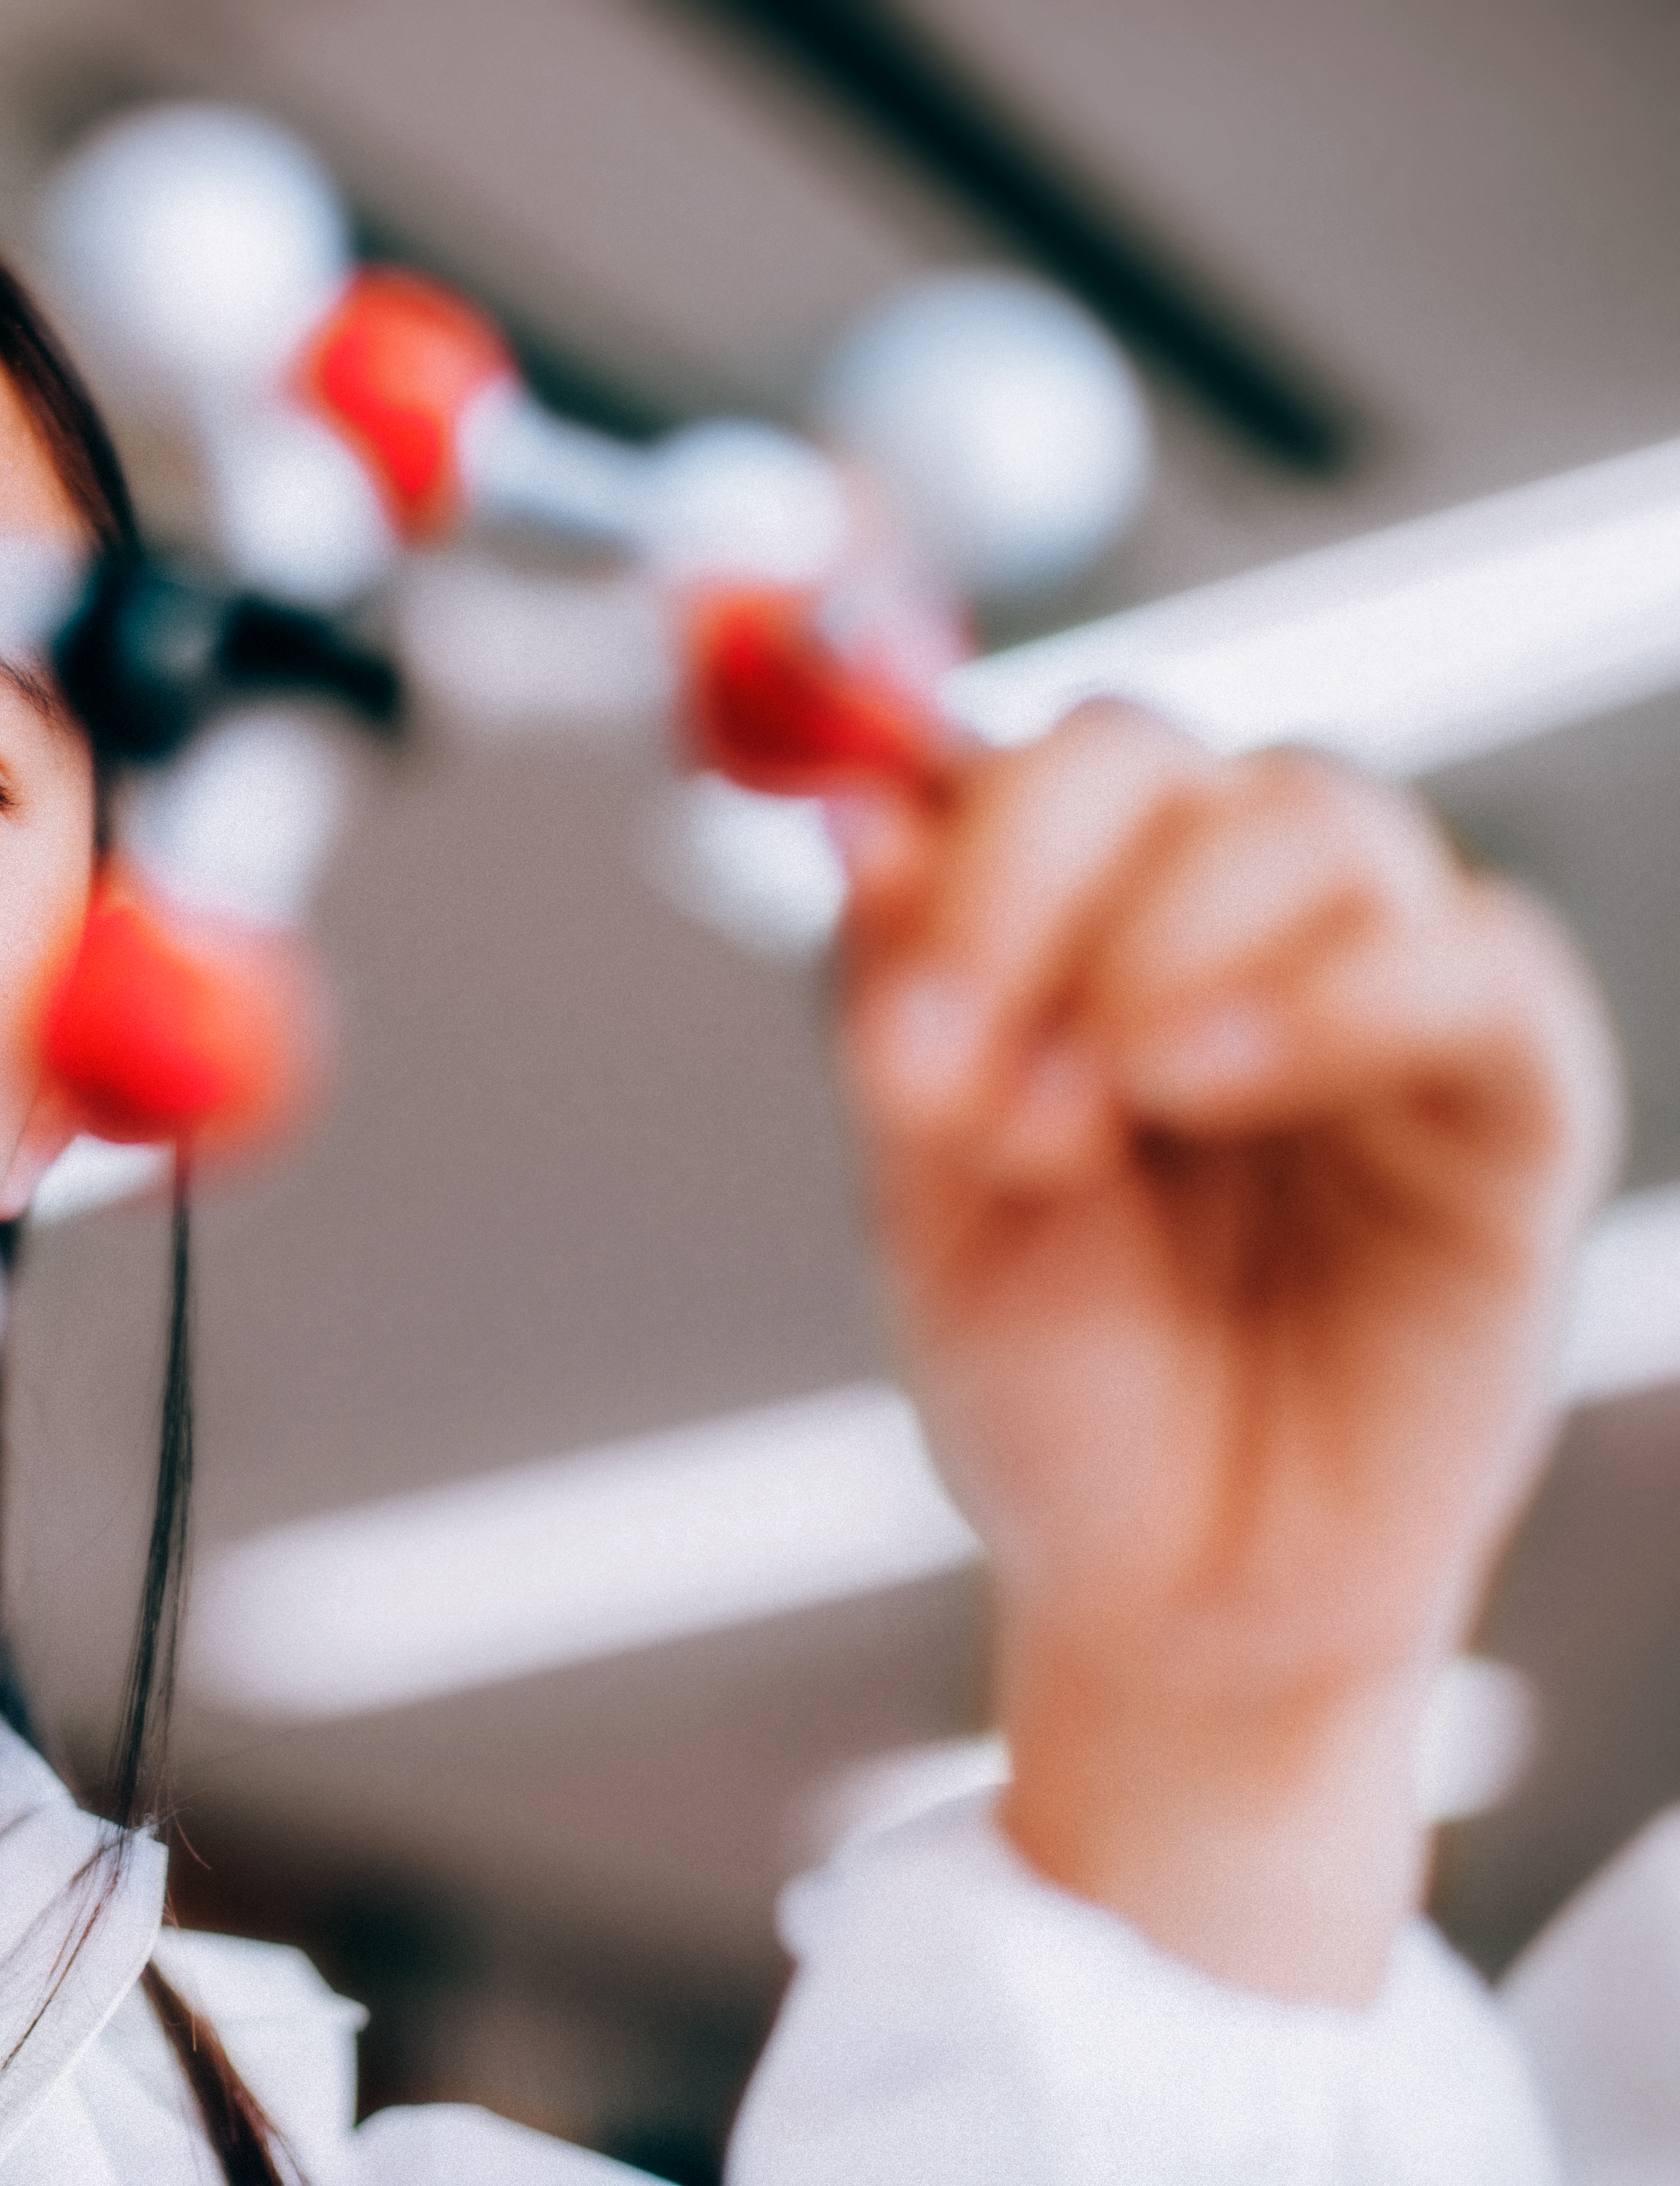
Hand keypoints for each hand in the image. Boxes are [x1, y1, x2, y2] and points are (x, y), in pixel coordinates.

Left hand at [832, 704, 1618, 2000]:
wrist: (1170, 1588)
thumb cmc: (1056, 1394)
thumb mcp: (927, 1208)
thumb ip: (898, 1005)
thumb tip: (850, 804)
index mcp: (1072, 930)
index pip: (1020, 764)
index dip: (951, 837)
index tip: (895, 1004)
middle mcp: (1222, 924)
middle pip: (1153, 756)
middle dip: (1036, 880)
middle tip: (972, 1068)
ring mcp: (1372, 994)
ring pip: (1316, 819)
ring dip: (1169, 939)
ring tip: (1094, 1106)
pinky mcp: (1507, 1097)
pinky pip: (1475, 962)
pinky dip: (1330, 996)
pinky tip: (1209, 1080)